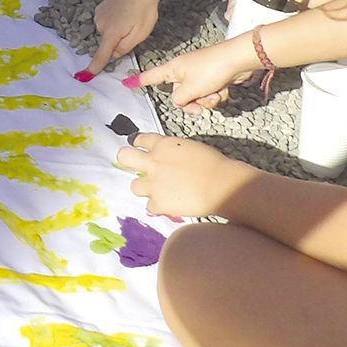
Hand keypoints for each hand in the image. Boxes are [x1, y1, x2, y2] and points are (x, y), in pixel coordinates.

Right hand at [87, 0, 161, 73]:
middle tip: (132, 30)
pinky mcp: (99, 9)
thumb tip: (113, 55)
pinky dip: (113, 23)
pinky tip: (123, 14)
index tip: (85, 76)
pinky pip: (105, 24)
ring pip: (106, 33)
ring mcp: (98, 15)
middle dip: (117, 43)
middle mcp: (101, 24)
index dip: (94, 66)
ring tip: (129, 20)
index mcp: (112, 33)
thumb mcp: (140, 34)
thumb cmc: (144, 11)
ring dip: (116, 32)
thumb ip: (125, 48)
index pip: (101, 55)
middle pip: (107, 43)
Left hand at [116, 132, 239, 219]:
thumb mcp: (191, 148)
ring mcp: (153, 183)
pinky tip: (171, 204)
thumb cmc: (214, 165)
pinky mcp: (158, 203)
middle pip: (124, 156)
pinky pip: (150, 206)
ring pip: (134, 186)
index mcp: (164, 145)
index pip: (141, 139)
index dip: (139, 145)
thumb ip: (173, 152)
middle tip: (135, 167)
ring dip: (145, 189)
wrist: (221, 185)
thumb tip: (168, 159)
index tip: (141, 149)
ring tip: (159, 191)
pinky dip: (159, 207)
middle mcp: (154, 162)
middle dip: (127, 160)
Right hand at [130, 36, 259, 113]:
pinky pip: (209, 93)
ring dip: (206, 100)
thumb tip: (179, 102)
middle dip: (191, 103)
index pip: (151, 76)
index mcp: (173, 69)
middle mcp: (184, 71)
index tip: (126, 83)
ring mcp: (199, 74)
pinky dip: (216, 95)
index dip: (139, 81)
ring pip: (196, 96)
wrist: (237, 60)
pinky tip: (223, 90)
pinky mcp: (213, 77)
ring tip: (215, 94)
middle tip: (200, 105)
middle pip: (179, 94)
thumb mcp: (190, 89)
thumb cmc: (212, 68)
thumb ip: (179, 100)